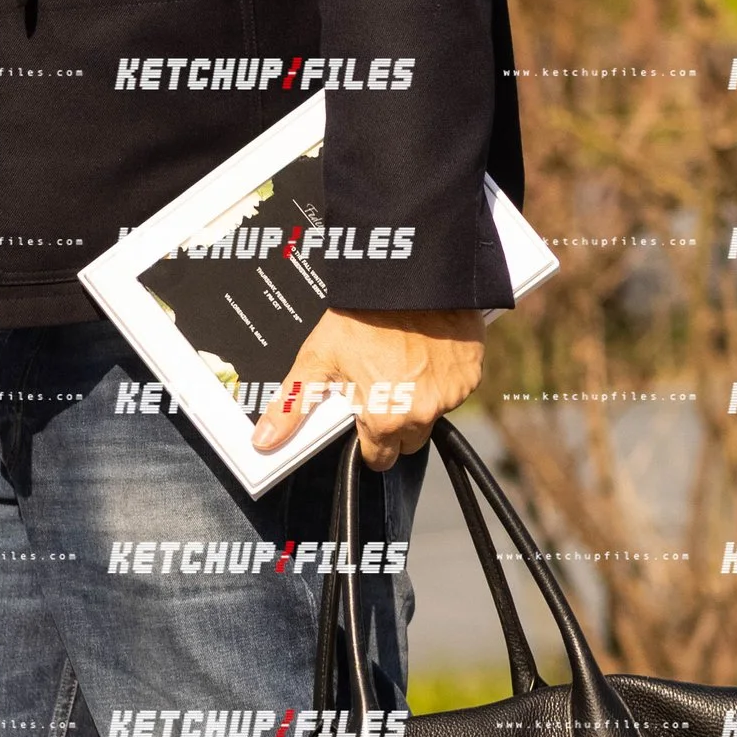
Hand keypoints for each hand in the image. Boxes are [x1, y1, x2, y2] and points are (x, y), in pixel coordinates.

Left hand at [252, 307, 486, 471]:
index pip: (380, 458)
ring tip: (402, 361)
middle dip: (395, 422)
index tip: (364, 417)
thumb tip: (265, 440)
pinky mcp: (470, 376)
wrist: (410, 278)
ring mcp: (451, 396)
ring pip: (433, 414)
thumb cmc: (362, 316)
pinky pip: (456, 389)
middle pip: (409, 441)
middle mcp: (422, 415)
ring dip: (420, 397)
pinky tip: (426, 351)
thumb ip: (293, 406)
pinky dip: (442, 376)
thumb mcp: (318, 359)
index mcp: (385, 420)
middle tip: (381, 385)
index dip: (369, 441)